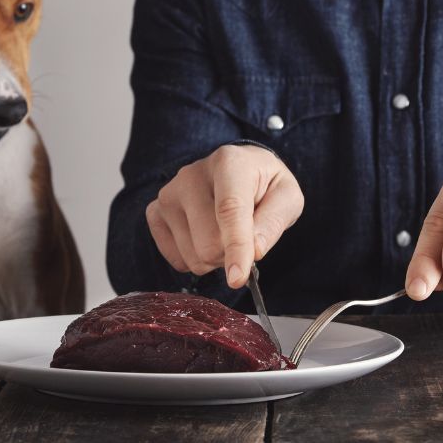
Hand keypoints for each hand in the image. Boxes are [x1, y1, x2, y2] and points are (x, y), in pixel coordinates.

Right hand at [146, 144, 303, 287]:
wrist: (237, 170)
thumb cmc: (264, 186)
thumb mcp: (287, 198)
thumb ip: (273, 222)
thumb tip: (254, 251)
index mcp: (229, 163)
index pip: (229, 210)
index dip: (235, 247)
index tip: (238, 278)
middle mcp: (191, 176)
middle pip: (209, 243)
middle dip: (232, 254)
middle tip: (244, 237)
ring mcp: (169, 195)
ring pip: (193, 256)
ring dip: (215, 258)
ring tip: (224, 232)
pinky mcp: (155, 212)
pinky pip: (177, 260)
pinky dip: (195, 259)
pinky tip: (204, 235)